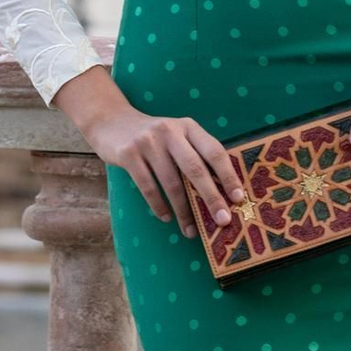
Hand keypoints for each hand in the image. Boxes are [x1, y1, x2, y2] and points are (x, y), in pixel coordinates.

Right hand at [52, 66, 245, 237]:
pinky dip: (159, 206)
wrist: (112, 121)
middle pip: (195, 169)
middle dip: (211, 198)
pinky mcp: (129, 154)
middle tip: (222, 221)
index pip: (214, 152)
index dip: (228, 176)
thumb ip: (195, 155)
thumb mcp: (177, 136)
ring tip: (190, 230)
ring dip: (184, 211)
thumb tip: (220, 192)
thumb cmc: (153, 137)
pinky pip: (148, 187)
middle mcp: (170, 132)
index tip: (238, 198)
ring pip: (171, 183)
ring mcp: (148, 142)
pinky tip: (167, 217)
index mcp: (188, 127)